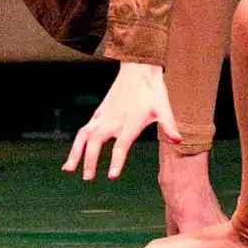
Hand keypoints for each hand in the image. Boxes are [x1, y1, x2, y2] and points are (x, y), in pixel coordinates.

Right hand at [61, 63, 180, 180]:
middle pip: (96, 142)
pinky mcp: (99, 113)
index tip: (112, 176)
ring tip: (68, 170)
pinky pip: (84, 129)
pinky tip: (74, 155)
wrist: (138, 69)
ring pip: (84, 136)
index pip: (121, 146)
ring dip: (75, 153)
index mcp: (130, 123)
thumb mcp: (164, 108)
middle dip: (90, 160)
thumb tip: (179, 140)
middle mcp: (113, 121)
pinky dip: (77, 143)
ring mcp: (103, 116)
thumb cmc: (152, 91)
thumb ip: (169, 125)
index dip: (117, 161)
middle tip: (88, 178)